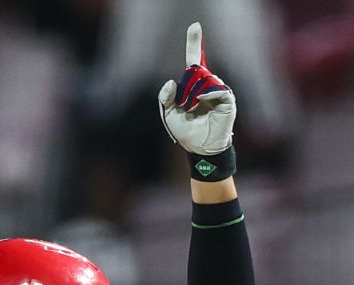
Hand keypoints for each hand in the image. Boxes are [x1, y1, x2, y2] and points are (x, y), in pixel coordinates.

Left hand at [158, 22, 235, 157]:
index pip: (195, 60)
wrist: (199, 149)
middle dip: (187, 88)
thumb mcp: (169, 115)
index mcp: (194, 86)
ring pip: (206, 80)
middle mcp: (208, 85)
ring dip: (195, 94)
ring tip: (191, 109)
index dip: (194, 43)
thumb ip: (165, 98)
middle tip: (184, 105)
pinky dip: (208, 93)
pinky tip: (201, 100)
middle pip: (195, 72)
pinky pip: (218, 89)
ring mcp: (219, 92)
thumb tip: (171, 81)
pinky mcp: (227, 100)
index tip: (195, 25)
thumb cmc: (186, 132)